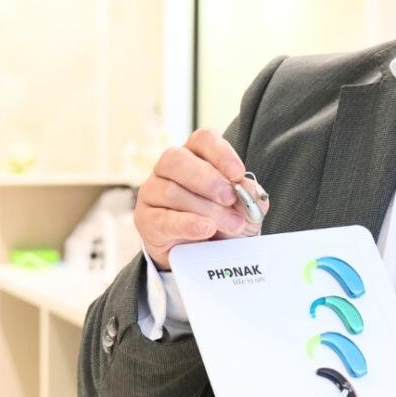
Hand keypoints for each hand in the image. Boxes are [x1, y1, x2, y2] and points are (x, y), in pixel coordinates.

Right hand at [134, 128, 269, 269]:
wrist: (204, 256)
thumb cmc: (224, 221)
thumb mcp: (245, 209)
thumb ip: (250, 197)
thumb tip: (248, 190)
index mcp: (196, 154)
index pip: (203, 139)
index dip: (221, 153)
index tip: (237, 174)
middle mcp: (169, 167)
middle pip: (176, 159)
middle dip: (207, 180)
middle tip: (229, 199)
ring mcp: (152, 191)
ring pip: (170, 191)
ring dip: (205, 209)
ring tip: (231, 224)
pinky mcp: (145, 219)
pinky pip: (162, 218)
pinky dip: (187, 224)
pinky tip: (205, 229)